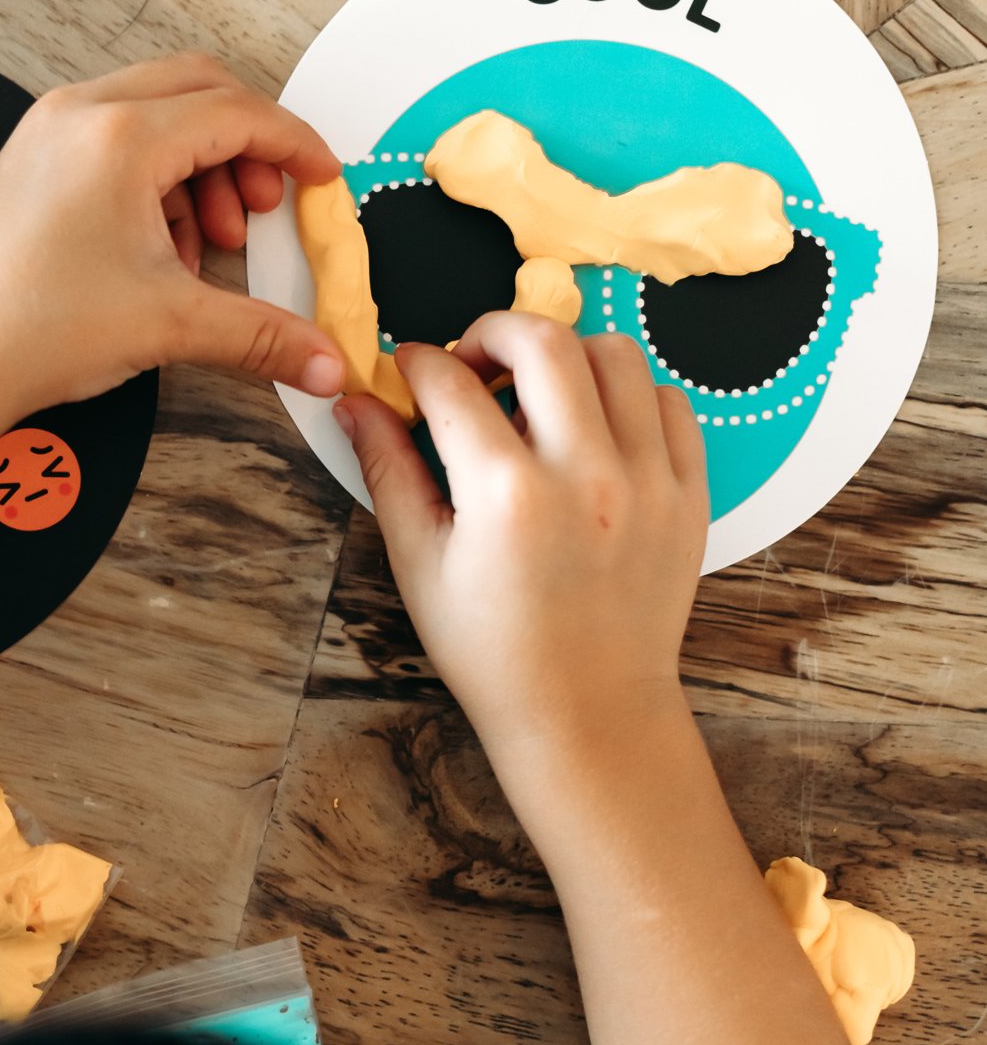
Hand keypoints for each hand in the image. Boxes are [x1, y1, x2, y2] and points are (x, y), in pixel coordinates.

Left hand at [0, 53, 344, 425]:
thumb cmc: (35, 329)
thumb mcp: (169, 326)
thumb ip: (261, 336)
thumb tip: (329, 362)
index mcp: (122, 136)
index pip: (237, 112)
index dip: (294, 145)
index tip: (323, 179)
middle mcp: (81, 113)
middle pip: (198, 89)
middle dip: (247, 145)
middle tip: (262, 209)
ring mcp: (48, 131)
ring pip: (154, 111)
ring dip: (199, 165)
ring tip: (206, 244)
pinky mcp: (29, 159)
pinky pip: (113, 137)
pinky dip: (154, 177)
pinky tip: (158, 249)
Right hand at [338, 316, 707, 797]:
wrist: (588, 713)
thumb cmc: (494, 651)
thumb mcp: (421, 564)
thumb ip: (389, 471)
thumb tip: (354, 402)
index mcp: (507, 496)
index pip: (452, 384)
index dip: (417, 364)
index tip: (409, 370)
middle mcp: (586, 475)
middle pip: (542, 340)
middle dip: (493, 332)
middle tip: (473, 363)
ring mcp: (648, 480)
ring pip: (615, 355)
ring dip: (565, 356)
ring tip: (536, 394)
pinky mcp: (689, 493)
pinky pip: (667, 401)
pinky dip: (627, 395)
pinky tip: (593, 427)